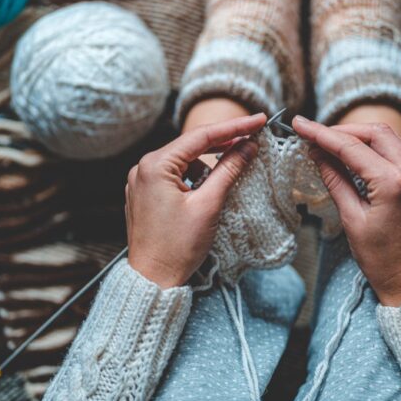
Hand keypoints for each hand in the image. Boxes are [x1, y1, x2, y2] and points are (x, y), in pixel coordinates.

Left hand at [126, 114, 265, 287]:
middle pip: (191, 145)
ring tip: (230, 173)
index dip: (235, 127)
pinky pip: (174, 175)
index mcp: (155, 166)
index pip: (201, 136)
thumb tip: (248, 146)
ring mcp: (141, 181)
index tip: (259, 120)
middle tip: (253, 137)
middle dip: (223, 142)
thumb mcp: (209, 205)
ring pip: (184, 161)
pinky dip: (194, 177)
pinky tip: (209, 187)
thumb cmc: (177, 247)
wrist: (152, 280)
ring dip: (208, 163)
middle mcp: (143, 168)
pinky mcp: (145, 195)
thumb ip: (229, 170)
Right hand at [292, 117, 400, 305]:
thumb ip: (336, 182)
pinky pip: (400, 153)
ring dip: (360, 136)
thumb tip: (319, 156)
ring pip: (390, 138)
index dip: (322, 134)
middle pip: (375, 132)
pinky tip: (357, 156)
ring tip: (332, 144)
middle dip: (343, 130)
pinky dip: (377, 148)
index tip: (301, 125)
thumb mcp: (353, 221)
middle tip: (315, 135)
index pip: (352, 147)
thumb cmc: (384, 262)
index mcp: (394, 183)